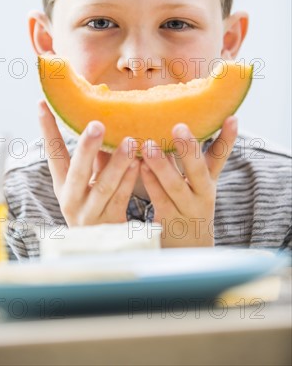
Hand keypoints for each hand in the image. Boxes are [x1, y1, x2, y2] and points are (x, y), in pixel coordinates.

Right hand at [38, 100, 139, 225]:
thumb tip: (104, 120)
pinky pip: (121, 199)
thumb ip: (96, 157)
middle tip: (97, 124)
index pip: (52, 154)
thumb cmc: (99, 203)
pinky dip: (130, 180)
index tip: (42, 103)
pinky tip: (140, 163)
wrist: (104, 249)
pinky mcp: (110, 224)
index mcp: (63, 185)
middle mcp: (72, 199)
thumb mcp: (90, 180)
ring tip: (129, 141)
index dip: (47, 129)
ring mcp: (90, 214)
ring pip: (103, 186)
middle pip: (77, 171)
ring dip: (117, 163)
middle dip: (86, 147)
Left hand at [140, 117, 237, 247]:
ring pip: (176, 187)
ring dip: (162, 166)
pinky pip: (159, 201)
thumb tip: (173, 121)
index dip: (227, 139)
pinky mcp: (169, 222)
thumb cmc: (186, 206)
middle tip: (179, 127)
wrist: (188, 251)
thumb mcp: (194, 184)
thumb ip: (184, 159)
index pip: (220, 157)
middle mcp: (202, 195)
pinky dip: (150, 184)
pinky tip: (140, 168)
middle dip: (189, 149)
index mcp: (209, 182)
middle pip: (199, 171)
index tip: (231, 118)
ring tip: (149, 146)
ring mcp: (187, 210)